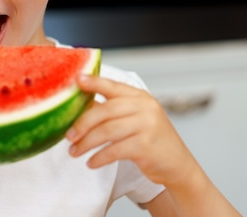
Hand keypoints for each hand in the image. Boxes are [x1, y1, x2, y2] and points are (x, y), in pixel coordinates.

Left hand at [66, 75, 196, 186]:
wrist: (178, 165)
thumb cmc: (151, 140)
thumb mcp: (136, 118)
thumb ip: (113, 110)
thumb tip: (79, 107)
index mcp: (140, 97)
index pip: (112, 85)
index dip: (94, 82)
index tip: (77, 80)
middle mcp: (145, 107)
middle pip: (105, 110)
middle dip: (82, 123)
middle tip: (68, 135)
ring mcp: (147, 126)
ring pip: (107, 131)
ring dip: (86, 143)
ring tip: (74, 151)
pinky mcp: (146, 146)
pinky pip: (114, 150)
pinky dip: (99, 157)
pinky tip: (91, 162)